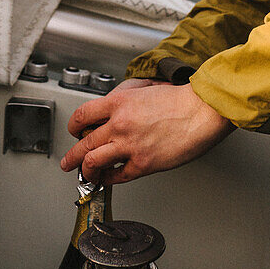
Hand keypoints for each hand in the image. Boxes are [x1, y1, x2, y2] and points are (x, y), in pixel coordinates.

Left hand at [60, 80, 234, 184]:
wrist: (201, 110)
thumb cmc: (180, 99)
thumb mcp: (144, 89)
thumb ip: (125, 100)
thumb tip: (113, 110)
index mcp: (119, 103)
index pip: (83, 115)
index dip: (74, 127)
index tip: (75, 132)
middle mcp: (120, 124)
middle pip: (84, 143)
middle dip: (72, 156)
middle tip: (68, 162)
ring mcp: (130, 146)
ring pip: (93, 162)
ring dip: (85, 171)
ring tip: (84, 175)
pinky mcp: (143, 163)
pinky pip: (118, 176)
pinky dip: (109, 179)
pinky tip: (109, 178)